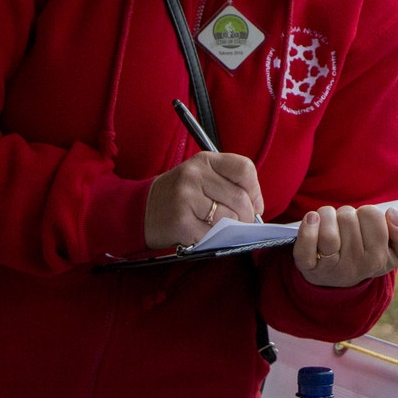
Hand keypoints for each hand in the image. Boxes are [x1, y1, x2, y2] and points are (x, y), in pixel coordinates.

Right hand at [144, 152, 263, 248]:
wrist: (139, 210)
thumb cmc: (178, 195)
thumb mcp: (200, 176)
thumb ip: (228, 183)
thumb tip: (257, 207)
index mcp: (204, 160)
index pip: (244, 169)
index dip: (255, 190)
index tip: (254, 203)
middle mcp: (194, 175)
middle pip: (240, 197)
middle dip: (248, 215)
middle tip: (243, 223)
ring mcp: (186, 198)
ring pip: (229, 218)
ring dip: (231, 228)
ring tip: (219, 227)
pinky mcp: (181, 221)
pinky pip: (212, 234)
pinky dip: (213, 238)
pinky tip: (202, 232)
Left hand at [292, 205, 397, 287]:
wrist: (339, 281)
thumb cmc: (369, 254)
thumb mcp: (397, 249)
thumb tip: (392, 214)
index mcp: (378, 260)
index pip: (372, 214)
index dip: (369, 214)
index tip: (369, 227)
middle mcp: (355, 267)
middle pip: (348, 216)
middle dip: (348, 215)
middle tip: (348, 227)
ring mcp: (330, 268)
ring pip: (328, 227)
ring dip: (328, 215)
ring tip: (331, 224)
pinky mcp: (307, 267)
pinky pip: (305, 244)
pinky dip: (307, 227)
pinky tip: (312, 219)